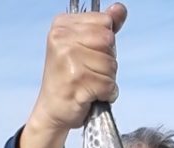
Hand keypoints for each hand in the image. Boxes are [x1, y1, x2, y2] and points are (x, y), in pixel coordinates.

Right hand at [20, 3, 126, 147]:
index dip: (105, 44)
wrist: (52, 111)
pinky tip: (93, 96)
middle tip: (90, 73)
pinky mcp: (77, 83)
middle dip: (107, 62)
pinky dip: (107, 94)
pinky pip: (108, 85)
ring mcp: (69, 61)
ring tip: (90, 86)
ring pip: (111, 65)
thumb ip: (102, 28)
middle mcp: (62, 40)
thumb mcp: (82, 47)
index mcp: (62, 26)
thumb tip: (120, 9)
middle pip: (109, 42)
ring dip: (107, 80)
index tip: (89, 55)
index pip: (104, 23)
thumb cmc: (67, 80)